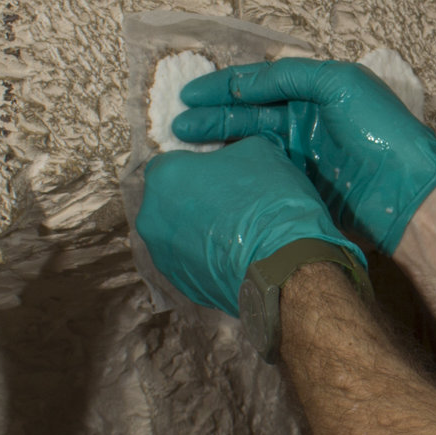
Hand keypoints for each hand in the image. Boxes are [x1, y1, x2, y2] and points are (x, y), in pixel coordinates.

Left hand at [138, 134, 363, 314]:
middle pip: (170, 199)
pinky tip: (234, 255)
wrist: (283, 266)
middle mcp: (151, 215)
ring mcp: (162, 254)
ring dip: (199, 229)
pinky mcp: (180, 283)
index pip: (173, 162)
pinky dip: (206, 257)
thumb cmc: (269, 202)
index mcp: (165, 175)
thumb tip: (229, 160)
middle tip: (230, 202)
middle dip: (194, 199)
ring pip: (178, 233)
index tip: (222, 174)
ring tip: (234, 233)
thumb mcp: (258, 151)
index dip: (199, 167)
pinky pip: (190, 261)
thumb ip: (230, 152)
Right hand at [173, 59, 435, 253]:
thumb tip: (245, 83)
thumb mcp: (339, 84)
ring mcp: (303, 153)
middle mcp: (308, 118)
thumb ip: (290, 76)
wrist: (407, 195)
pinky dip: (235, 166)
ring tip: (183, 141)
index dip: (225, 86)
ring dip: (218, 139)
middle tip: (178, 123)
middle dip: (213, 115)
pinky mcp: (300, 184)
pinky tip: (211, 166)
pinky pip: (260, 170)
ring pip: (251, 141)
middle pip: (250, 112)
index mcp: (319, 89)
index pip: (263, 82)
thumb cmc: (380, 131)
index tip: (191, 94)